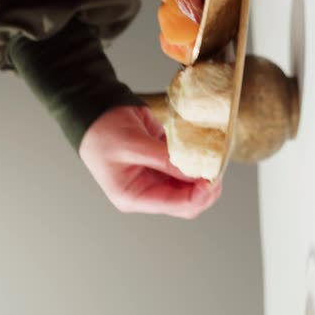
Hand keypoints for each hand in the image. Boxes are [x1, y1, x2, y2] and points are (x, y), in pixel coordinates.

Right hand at [80, 106, 222, 218]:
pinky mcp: (163, 163)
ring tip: (213, 158)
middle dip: (205, 188)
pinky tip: (204, 151)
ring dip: (203, 174)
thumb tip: (196, 171)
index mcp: (133, 196)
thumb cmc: (102, 131)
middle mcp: (146, 191)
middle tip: (217, 167)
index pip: (175, 205)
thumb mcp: (133, 144)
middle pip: (187, 201)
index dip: (198, 195)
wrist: (97, 109)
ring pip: (190, 186)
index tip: (212, 177)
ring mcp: (156, 178)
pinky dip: (198, 161)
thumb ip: (165, 159)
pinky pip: (186, 168)